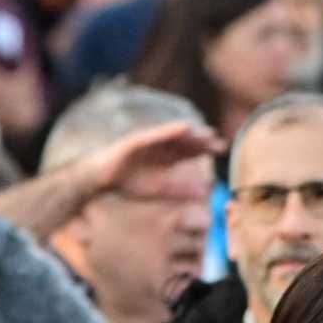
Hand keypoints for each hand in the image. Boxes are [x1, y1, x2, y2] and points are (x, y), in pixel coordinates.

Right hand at [88, 118, 222, 198]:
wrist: (99, 178)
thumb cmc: (128, 181)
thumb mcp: (159, 187)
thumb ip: (180, 189)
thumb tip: (204, 194)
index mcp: (166, 155)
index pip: (190, 149)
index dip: (206, 148)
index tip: (222, 149)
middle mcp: (159, 145)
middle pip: (185, 140)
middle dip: (202, 140)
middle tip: (220, 142)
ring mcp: (148, 141)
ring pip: (173, 135)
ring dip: (190, 133)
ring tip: (206, 133)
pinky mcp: (135, 140)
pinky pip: (155, 134)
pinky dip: (169, 130)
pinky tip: (183, 128)